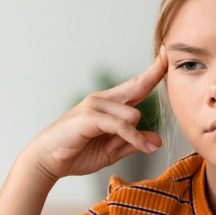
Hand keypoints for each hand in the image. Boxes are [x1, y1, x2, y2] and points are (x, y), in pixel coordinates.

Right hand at [24, 49, 167, 182]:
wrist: (47, 160)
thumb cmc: (76, 153)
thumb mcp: (111, 150)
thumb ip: (133, 143)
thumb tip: (157, 141)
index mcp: (109, 104)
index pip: (136, 84)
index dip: (153, 70)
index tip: (165, 54)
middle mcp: (102, 100)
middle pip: (137, 85)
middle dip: (154, 73)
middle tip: (167, 56)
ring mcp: (94, 106)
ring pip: (132, 114)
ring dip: (137, 134)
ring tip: (130, 148)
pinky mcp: (89, 117)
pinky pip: (121, 126)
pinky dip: (134, 138)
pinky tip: (143, 147)